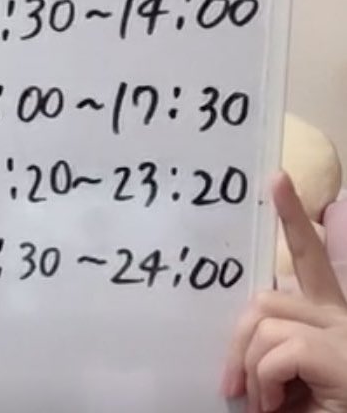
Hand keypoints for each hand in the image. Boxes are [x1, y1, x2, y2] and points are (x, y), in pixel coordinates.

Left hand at [223, 172, 346, 411]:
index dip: (293, 218)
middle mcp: (340, 318)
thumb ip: (267, 347)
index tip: (277, 178)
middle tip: (233, 385)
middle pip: (266, 297)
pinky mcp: (339, 353)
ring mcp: (343, 333)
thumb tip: (236, 345)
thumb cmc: (315, 405)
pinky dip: (265, 382)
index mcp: (328, 320)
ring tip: (266, 403)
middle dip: (238, 340)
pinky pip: (276, 349)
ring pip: (265, 322)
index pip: (309, 259)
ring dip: (252, 368)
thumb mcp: (285, 375)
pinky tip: (276, 404)